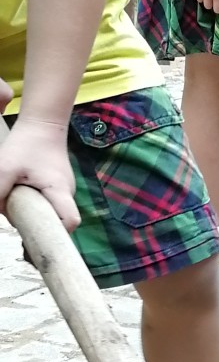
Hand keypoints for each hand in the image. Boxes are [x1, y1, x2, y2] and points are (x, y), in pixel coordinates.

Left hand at [0, 115, 78, 229]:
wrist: (42, 125)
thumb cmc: (26, 144)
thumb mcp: (5, 168)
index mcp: (60, 191)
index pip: (70, 222)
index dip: (56, 234)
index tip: (37, 236)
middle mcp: (67, 193)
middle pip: (59, 220)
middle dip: (38, 224)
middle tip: (17, 218)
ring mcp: (64, 190)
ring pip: (51, 212)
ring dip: (34, 212)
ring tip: (17, 200)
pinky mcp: (57, 186)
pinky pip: (48, 202)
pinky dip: (35, 203)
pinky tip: (21, 193)